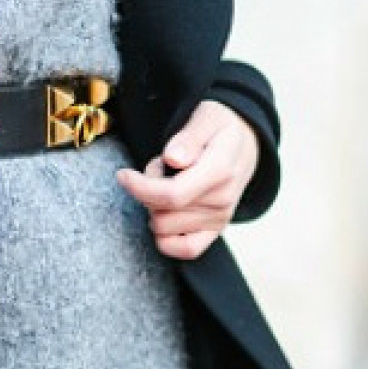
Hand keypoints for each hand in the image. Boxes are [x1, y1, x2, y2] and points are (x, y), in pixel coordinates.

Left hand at [115, 99, 259, 259]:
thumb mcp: (206, 117)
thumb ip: (189, 137)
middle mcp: (222, 200)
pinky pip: (186, 250)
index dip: (140, 188)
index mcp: (220, 171)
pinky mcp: (215, 231)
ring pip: (164, 229)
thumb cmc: (220, 128)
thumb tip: (173, 158)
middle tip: (159, 168)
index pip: (172, 194)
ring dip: (155, 208)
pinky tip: (163, 214)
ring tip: (168, 182)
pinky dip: (166, 238)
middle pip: (162, 213)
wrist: (244, 143)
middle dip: (147, 190)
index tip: (123, 175)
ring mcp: (220, 219)